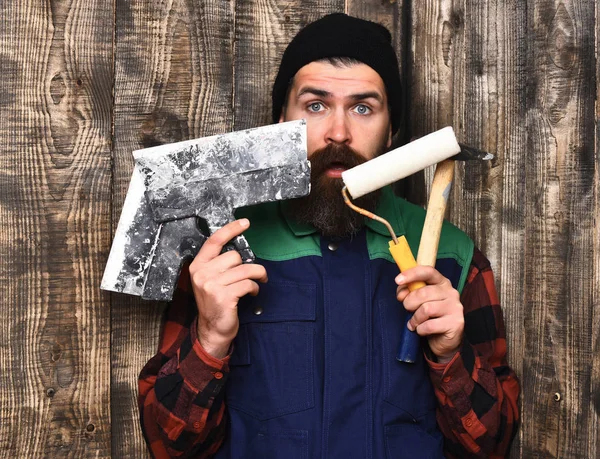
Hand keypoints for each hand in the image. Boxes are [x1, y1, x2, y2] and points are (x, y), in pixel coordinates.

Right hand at [190, 219, 267, 358]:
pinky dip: (254, 287)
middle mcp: (202, 273)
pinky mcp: (223, 296)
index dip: (231, 229)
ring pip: (245, 269)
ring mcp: (211, 285)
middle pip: (234, 256)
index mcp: (197, 266)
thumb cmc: (215, 302)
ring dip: (256, 276)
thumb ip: (218, 264)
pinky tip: (252, 292)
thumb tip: (239, 250)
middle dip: (247, 265)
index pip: (214, 241)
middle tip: (251, 274)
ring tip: (257, 282)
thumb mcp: (210, 280)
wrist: (212, 329)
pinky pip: (248, 283)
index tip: (245, 223)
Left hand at [395, 266, 463, 362]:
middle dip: (409, 303)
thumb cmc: (429, 317)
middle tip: (408, 310)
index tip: (397, 280)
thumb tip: (402, 294)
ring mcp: (455, 307)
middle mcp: (451, 292)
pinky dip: (420, 329)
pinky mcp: (456, 323)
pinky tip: (422, 330)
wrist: (444, 340)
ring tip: (415, 322)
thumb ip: (409, 292)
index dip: (412, 274)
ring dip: (415, 318)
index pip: (428, 271)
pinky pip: (429, 325)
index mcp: (441, 282)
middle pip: (423, 292)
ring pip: (426, 309)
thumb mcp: (417, 301)